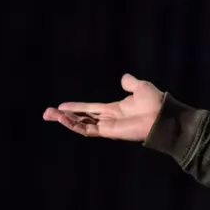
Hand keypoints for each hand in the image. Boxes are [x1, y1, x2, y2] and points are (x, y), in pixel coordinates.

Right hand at [43, 73, 162, 140]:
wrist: (162, 116)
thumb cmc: (155, 103)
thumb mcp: (141, 87)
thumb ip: (130, 83)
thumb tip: (124, 77)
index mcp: (116, 109)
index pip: (91, 108)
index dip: (77, 106)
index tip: (62, 105)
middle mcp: (110, 119)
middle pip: (83, 118)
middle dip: (65, 116)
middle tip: (47, 113)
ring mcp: (108, 126)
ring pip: (81, 124)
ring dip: (65, 120)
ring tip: (49, 114)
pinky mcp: (108, 132)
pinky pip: (87, 129)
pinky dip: (74, 125)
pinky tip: (63, 119)